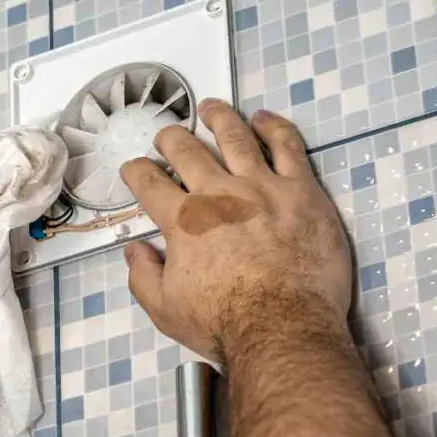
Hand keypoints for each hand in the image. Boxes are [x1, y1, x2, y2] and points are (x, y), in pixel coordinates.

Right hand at [120, 99, 351, 361]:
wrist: (284, 328)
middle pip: (187, 150)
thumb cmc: (225, 323)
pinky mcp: (302, 190)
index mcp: (183, 221)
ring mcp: (262, 187)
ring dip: (219, 117)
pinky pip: (287, 146)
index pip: (149, 183)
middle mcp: (218, 194)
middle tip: (166, 136)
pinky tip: (265, 119)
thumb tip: (134, 250)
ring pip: (235, 136)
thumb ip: (143, 276)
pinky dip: (273, 127)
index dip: (136, 172)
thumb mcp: (165, 309)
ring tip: (211, 107)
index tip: (134, 169)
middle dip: (171, 138)